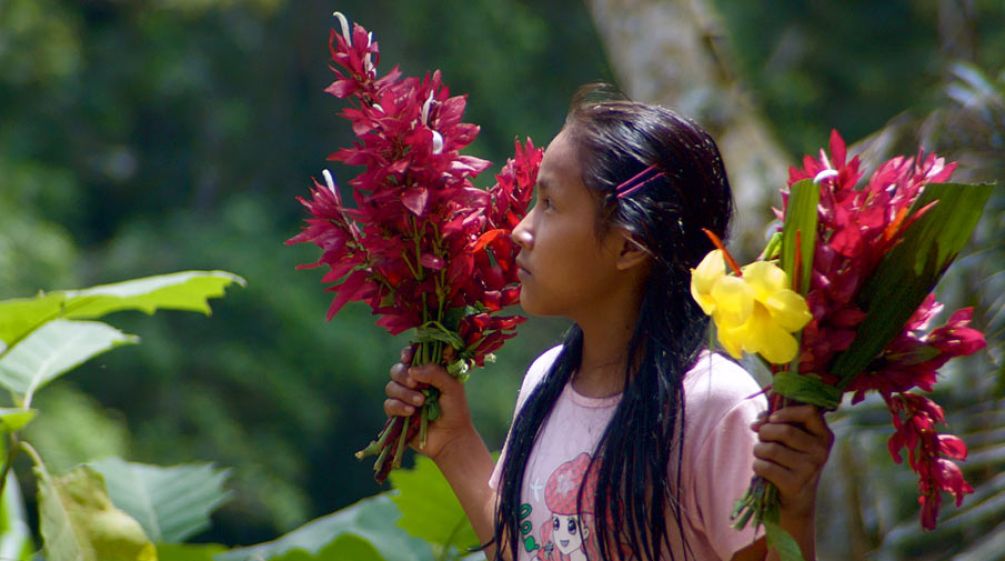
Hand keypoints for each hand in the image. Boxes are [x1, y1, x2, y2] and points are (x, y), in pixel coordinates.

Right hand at [383, 346, 477, 462]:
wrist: (451, 438)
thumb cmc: (455, 410)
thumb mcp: (452, 387)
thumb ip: (435, 373)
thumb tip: (413, 370)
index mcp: (427, 371)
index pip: (411, 355)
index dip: (407, 353)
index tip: (407, 358)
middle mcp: (413, 382)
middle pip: (397, 369)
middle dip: (403, 375)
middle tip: (415, 383)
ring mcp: (404, 397)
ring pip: (391, 386)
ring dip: (404, 393)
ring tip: (421, 402)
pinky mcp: (396, 413)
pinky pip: (389, 404)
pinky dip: (399, 406)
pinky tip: (411, 412)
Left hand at [751, 404, 833, 518]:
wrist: (796, 501)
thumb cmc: (789, 461)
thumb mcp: (789, 439)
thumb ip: (775, 422)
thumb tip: (757, 423)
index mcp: (823, 436)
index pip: (810, 411)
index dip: (787, 411)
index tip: (772, 418)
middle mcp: (821, 452)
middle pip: (784, 430)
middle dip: (765, 433)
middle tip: (762, 440)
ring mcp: (809, 469)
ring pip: (771, 448)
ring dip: (758, 450)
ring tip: (762, 456)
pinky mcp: (795, 484)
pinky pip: (765, 466)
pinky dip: (757, 465)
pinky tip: (763, 470)